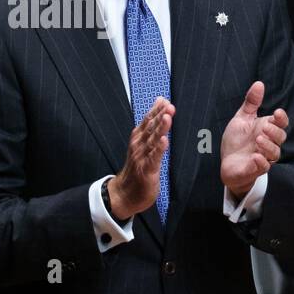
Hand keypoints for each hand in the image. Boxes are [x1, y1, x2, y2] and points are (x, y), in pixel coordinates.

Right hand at [108, 96, 173, 219]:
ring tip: (167, 118)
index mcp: (138, 139)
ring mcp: (141, 158)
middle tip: (169, 105)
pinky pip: (154, 158)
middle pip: (150, 128)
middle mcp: (138, 146)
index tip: (165, 100)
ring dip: (160, 129)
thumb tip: (162, 111)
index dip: (156, 110)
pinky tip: (163, 141)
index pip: (147, 121)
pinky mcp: (147, 170)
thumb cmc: (137, 168)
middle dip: (159, 116)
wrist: (124, 194)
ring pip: (152, 141)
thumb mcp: (144, 146)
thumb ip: (152, 129)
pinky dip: (158, 149)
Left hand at [221, 81, 288, 199]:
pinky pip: (263, 167)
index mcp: (267, 130)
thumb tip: (259, 83)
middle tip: (264, 128)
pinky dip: (261, 162)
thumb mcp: (242, 118)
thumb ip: (251, 103)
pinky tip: (255, 156)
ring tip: (258, 139)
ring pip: (275, 153)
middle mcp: (268, 144)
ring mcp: (264, 157)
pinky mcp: (255, 169)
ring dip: (268, 146)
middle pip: (281, 137)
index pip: (281, 124)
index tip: (277, 112)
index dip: (282, 118)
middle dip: (275, 132)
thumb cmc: (237, 141)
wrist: (228, 163)